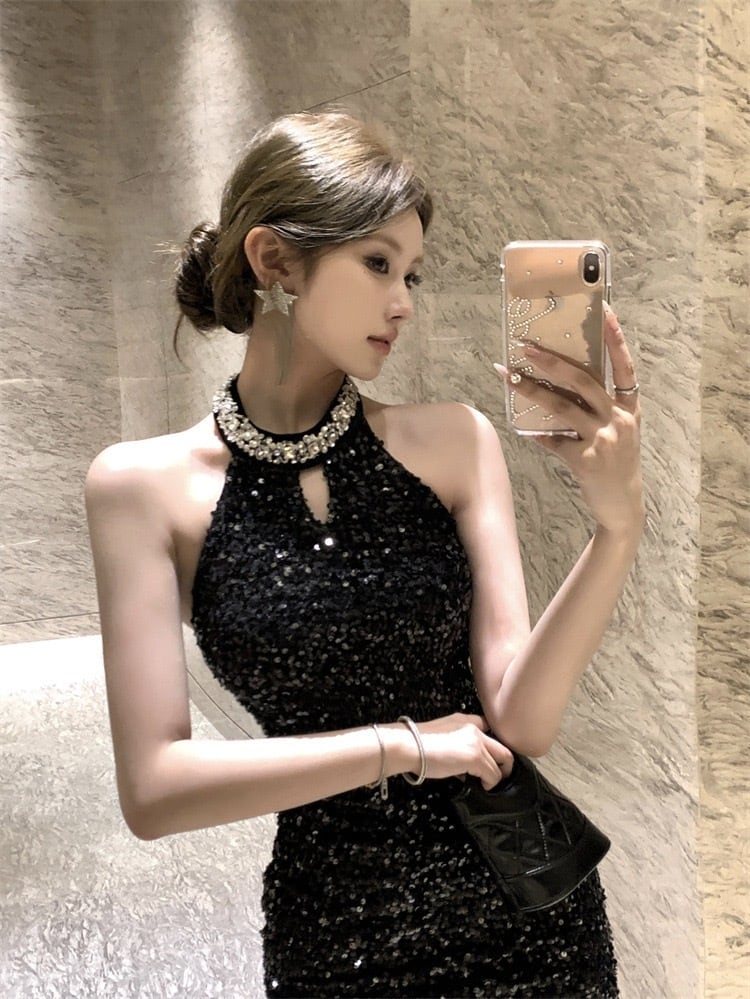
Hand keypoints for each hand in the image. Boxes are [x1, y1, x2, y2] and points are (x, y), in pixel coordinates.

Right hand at [401, 713, 513, 789]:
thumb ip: (455, 746)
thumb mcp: (440, 737)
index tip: (490, 760)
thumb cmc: (416, 744)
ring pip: (503, 761)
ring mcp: (476, 742)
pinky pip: (494, 775)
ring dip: (497, 775)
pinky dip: (490, 783)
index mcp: (463, 720)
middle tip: (497, 776)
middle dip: (504, 765)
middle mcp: (473, 727)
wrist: (408, 745)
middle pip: (502, 747)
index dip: (492, 747)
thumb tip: (463, 770)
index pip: (489, 728)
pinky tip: (482, 786)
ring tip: (488, 783)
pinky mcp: (475, 757)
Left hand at [495, 304, 643, 536]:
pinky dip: (538, 435)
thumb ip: (598, 409)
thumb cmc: (616, 464)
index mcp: (630, 408)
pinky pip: (553, 441)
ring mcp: (603, 440)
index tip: (605, 309)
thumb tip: (558, 384)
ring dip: (532, 390)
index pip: (625, 365)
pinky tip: (525, 431)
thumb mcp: (617, 432)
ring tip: (509, 376)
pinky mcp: (586, 461)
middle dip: (552, 361)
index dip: (616, 337)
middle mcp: (619, 420)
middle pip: (583, 380)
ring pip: (562, 407)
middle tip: (526, 346)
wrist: (622, 507)